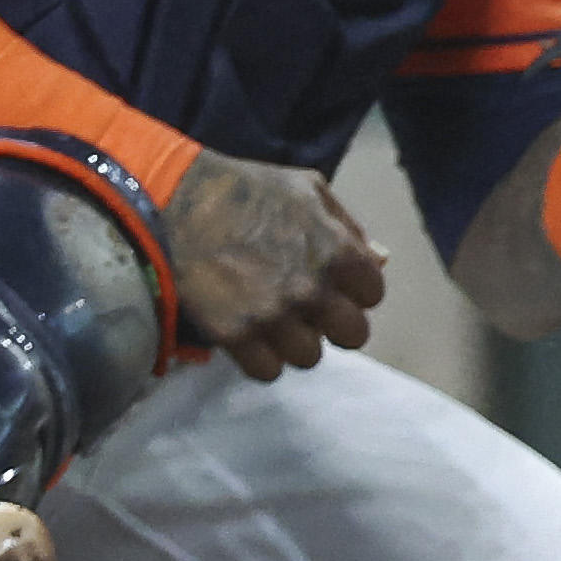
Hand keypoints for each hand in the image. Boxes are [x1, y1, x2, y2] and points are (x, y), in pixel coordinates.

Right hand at [166, 155, 385, 380]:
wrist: (178, 203)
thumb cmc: (248, 189)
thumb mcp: (309, 191)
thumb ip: (349, 228)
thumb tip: (382, 260)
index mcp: (337, 251)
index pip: (373, 295)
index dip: (354, 290)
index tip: (334, 284)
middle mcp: (312, 289)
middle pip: (352, 336)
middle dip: (335, 323)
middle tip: (311, 310)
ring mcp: (273, 316)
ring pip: (309, 357)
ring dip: (296, 342)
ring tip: (275, 321)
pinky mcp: (234, 335)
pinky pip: (266, 371)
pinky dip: (261, 358)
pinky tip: (251, 335)